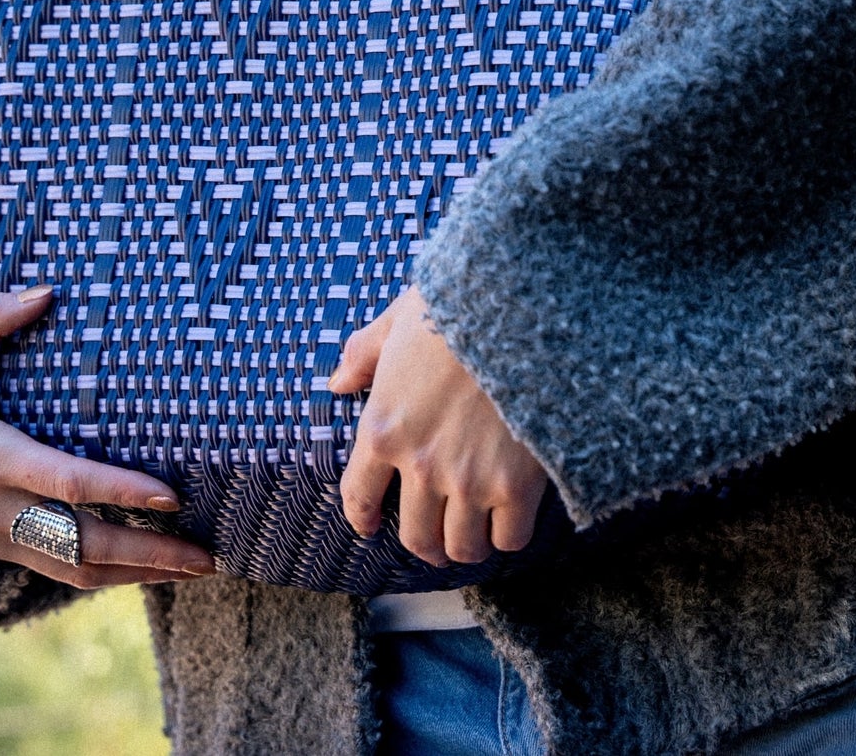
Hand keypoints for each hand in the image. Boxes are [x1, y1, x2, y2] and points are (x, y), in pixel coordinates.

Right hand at [0, 287, 215, 588]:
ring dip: (140, 574)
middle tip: (209, 556)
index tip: (171, 495)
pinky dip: (110, 577)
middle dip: (149, 553)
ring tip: (198, 568)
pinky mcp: (0, 554)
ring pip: (77, 572)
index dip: (118, 490)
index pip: (64, 481)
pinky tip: (152, 567)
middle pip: (83, 545)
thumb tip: (46, 290)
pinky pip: (62, 576)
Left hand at [328, 285, 547, 566]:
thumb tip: (338, 383)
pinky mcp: (517, 485)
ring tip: (474, 532)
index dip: (363, 518)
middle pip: (418, 538)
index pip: (359, 497)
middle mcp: (420, 465)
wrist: (516, 310)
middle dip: (426, 542)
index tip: (370, 525)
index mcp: (383, 428)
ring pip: (463, 547)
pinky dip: (508, 534)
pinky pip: (510, 538)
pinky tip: (510, 517)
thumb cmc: (454, 308)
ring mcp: (469, 480)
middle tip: (435, 536)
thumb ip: (362, 355)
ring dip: (466, 544)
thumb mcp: (395, 322)